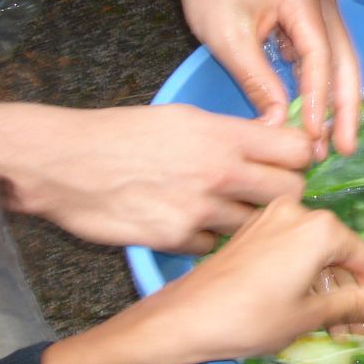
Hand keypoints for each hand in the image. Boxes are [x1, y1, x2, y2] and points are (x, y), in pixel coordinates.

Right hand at [0, 98, 314, 252]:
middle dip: (287, 195)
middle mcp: (219, 171)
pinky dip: (209, 241)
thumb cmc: (117, 134)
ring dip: (249, 223)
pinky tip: (191, 226)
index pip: (296, 149)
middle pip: (290, 192)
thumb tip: (269, 137)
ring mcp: (200, 209)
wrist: (62, 163)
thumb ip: (229, 132)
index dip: (301, 158)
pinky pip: (215, 246)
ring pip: (256, 225)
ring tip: (226, 211)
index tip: (294, 162)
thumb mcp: (179, 117)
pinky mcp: (177, 240)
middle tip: (269, 195)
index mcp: (222, 134)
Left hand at [132, 197, 363, 363]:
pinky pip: (292, 251)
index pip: (363, 257)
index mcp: (319, 229)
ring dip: (329, 289)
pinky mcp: (252, 233)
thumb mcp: (309, 316)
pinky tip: (310, 309)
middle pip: (339, 254)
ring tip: (337, 330)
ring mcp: (271, 220)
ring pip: (315, 254)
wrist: (185, 319)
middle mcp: (297, 213)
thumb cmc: (251, 318)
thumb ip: (352, 306)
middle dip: (351, 293)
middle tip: (359, 330)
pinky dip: (305, 278)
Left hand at [172, 0, 362, 158]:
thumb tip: (276, 125)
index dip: (318, 99)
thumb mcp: (229, 40)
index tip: (312, 134)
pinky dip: (323, 89)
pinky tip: (318, 118)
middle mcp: (322, 2)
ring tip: (335, 141)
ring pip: (339, 63)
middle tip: (343, 148)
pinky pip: (324, 59)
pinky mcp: (311, 21)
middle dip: (345, 108)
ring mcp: (321, 10)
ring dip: (337, 102)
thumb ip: (257, 82)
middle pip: (344, 61)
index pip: (319, 57)